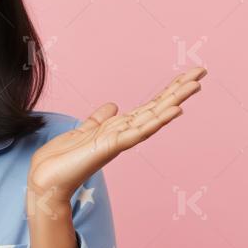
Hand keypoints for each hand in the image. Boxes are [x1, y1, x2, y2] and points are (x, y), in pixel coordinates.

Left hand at [27, 67, 206, 204]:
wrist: (46, 178)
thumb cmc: (63, 158)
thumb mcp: (84, 130)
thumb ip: (99, 119)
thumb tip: (113, 106)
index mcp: (119, 128)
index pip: (150, 106)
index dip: (168, 90)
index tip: (187, 75)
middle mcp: (125, 133)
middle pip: (157, 108)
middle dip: (178, 90)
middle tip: (201, 70)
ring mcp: (120, 141)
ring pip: (154, 117)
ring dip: (174, 100)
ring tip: (195, 84)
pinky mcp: (111, 147)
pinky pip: (138, 133)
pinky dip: (156, 121)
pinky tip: (175, 111)